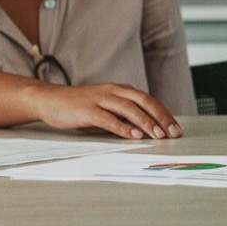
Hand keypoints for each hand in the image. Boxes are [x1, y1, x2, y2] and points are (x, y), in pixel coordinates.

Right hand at [28, 82, 181, 140]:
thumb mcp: (106, 109)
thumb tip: (146, 130)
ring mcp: (100, 99)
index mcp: (120, 90)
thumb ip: (123, 116)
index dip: (164, 113)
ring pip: (129, 109)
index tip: (176, 128)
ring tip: (158, 135)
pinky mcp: (87, 110)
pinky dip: (123, 127)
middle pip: (144, 101)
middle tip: (173, 133)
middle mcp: (113, 91)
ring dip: (146, 122)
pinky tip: (134, 135)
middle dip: (161, 117)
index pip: (148, 100)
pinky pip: (108, 119)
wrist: (50, 100)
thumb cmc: (80, 107)